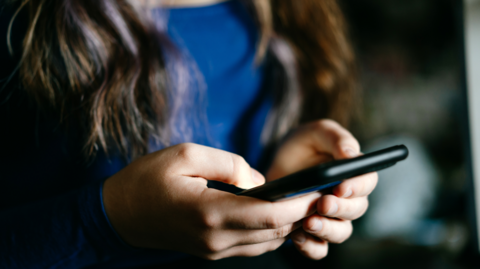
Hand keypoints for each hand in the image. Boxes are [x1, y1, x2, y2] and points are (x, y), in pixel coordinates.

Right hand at [102, 143, 320, 259]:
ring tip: (302, 201)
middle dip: (301, 213)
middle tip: (319, 191)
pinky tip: (276, 214)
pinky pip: (252, 246)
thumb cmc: (148, 179)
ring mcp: (214, 250)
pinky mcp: (211, 251)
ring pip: (267, 242)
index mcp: (210, 212)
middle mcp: (216, 239)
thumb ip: (229, 164)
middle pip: (274, 231)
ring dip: (288, 223)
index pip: (270, 215)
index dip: (300, 204)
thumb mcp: (186, 155)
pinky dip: (270, 231)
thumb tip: (260, 180)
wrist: (119, 214)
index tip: (319, 188)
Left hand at [266, 119, 377, 259]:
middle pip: (356, 209)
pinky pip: (319, 248)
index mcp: (354, 172)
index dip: (358, 187)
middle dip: (340, 208)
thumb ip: (335, 138)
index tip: (341, 187)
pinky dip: (311, 247)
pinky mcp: (312, 232)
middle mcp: (347, 198)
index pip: (367, 182)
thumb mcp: (316, 132)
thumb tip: (351, 154)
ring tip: (309, 223)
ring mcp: (330, 217)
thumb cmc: (302, 145)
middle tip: (322, 203)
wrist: (275, 164)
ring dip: (328, 230)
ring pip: (341, 232)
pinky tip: (297, 237)